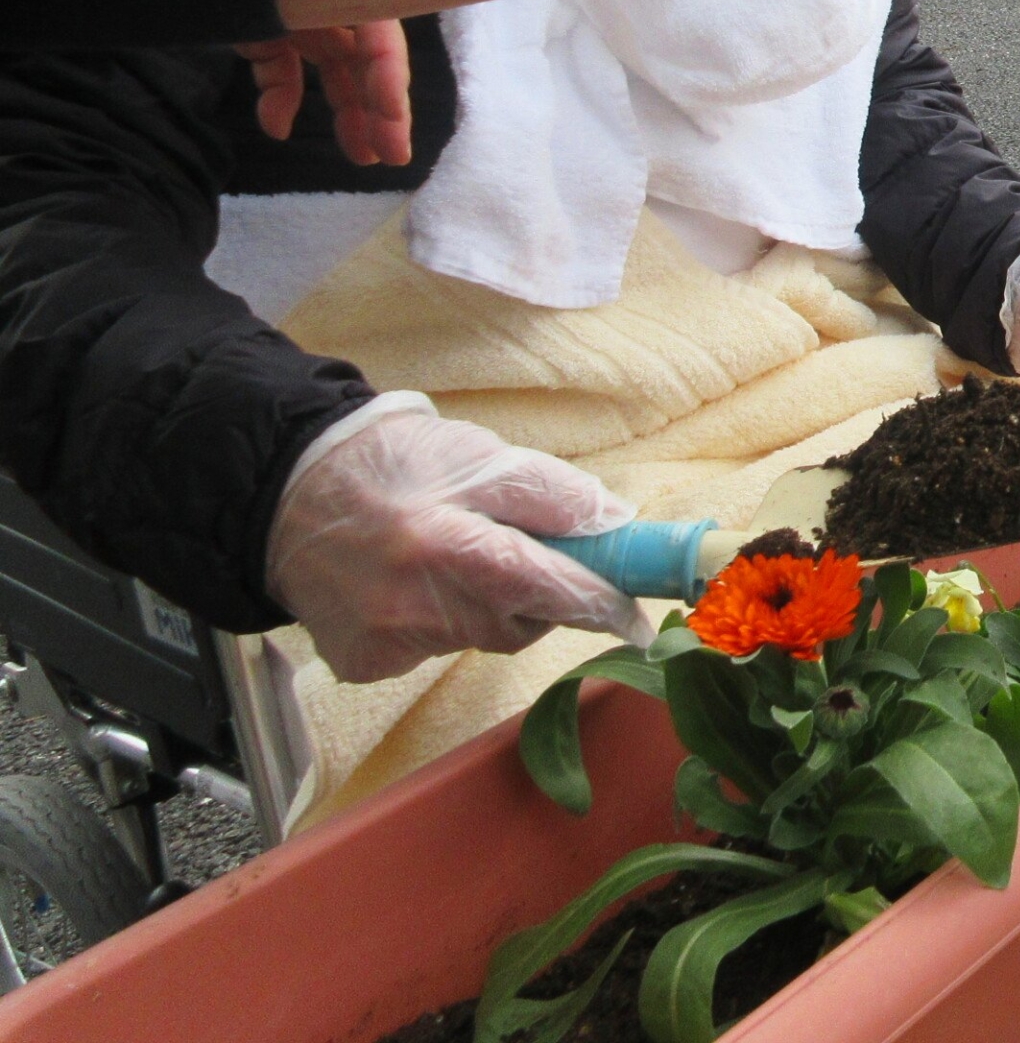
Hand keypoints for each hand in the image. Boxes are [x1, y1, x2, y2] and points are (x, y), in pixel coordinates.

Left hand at [237, 21, 413, 165]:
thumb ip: (287, 6)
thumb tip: (308, 92)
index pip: (378, 29)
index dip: (389, 70)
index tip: (392, 115)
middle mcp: (326, 1)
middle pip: (367, 58)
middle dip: (381, 108)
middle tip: (394, 155)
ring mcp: (298, 18)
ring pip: (334, 71)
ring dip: (349, 113)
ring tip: (363, 156)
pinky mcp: (268, 35)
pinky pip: (282, 72)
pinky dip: (280, 101)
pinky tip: (276, 129)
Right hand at [268, 402, 650, 683]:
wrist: (282, 490)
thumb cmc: (391, 464)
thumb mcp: (479, 455)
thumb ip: (551, 493)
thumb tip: (618, 525)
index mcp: (446, 545)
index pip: (548, 588)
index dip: (600, 604)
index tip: (638, 620)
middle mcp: (412, 606)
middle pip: (520, 622)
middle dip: (541, 594)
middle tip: (524, 552)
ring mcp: (385, 642)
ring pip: (481, 637)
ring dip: (491, 605)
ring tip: (453, 554)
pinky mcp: (365, 663)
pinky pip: (435, 649)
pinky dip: (443, 621)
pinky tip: (413, 583)